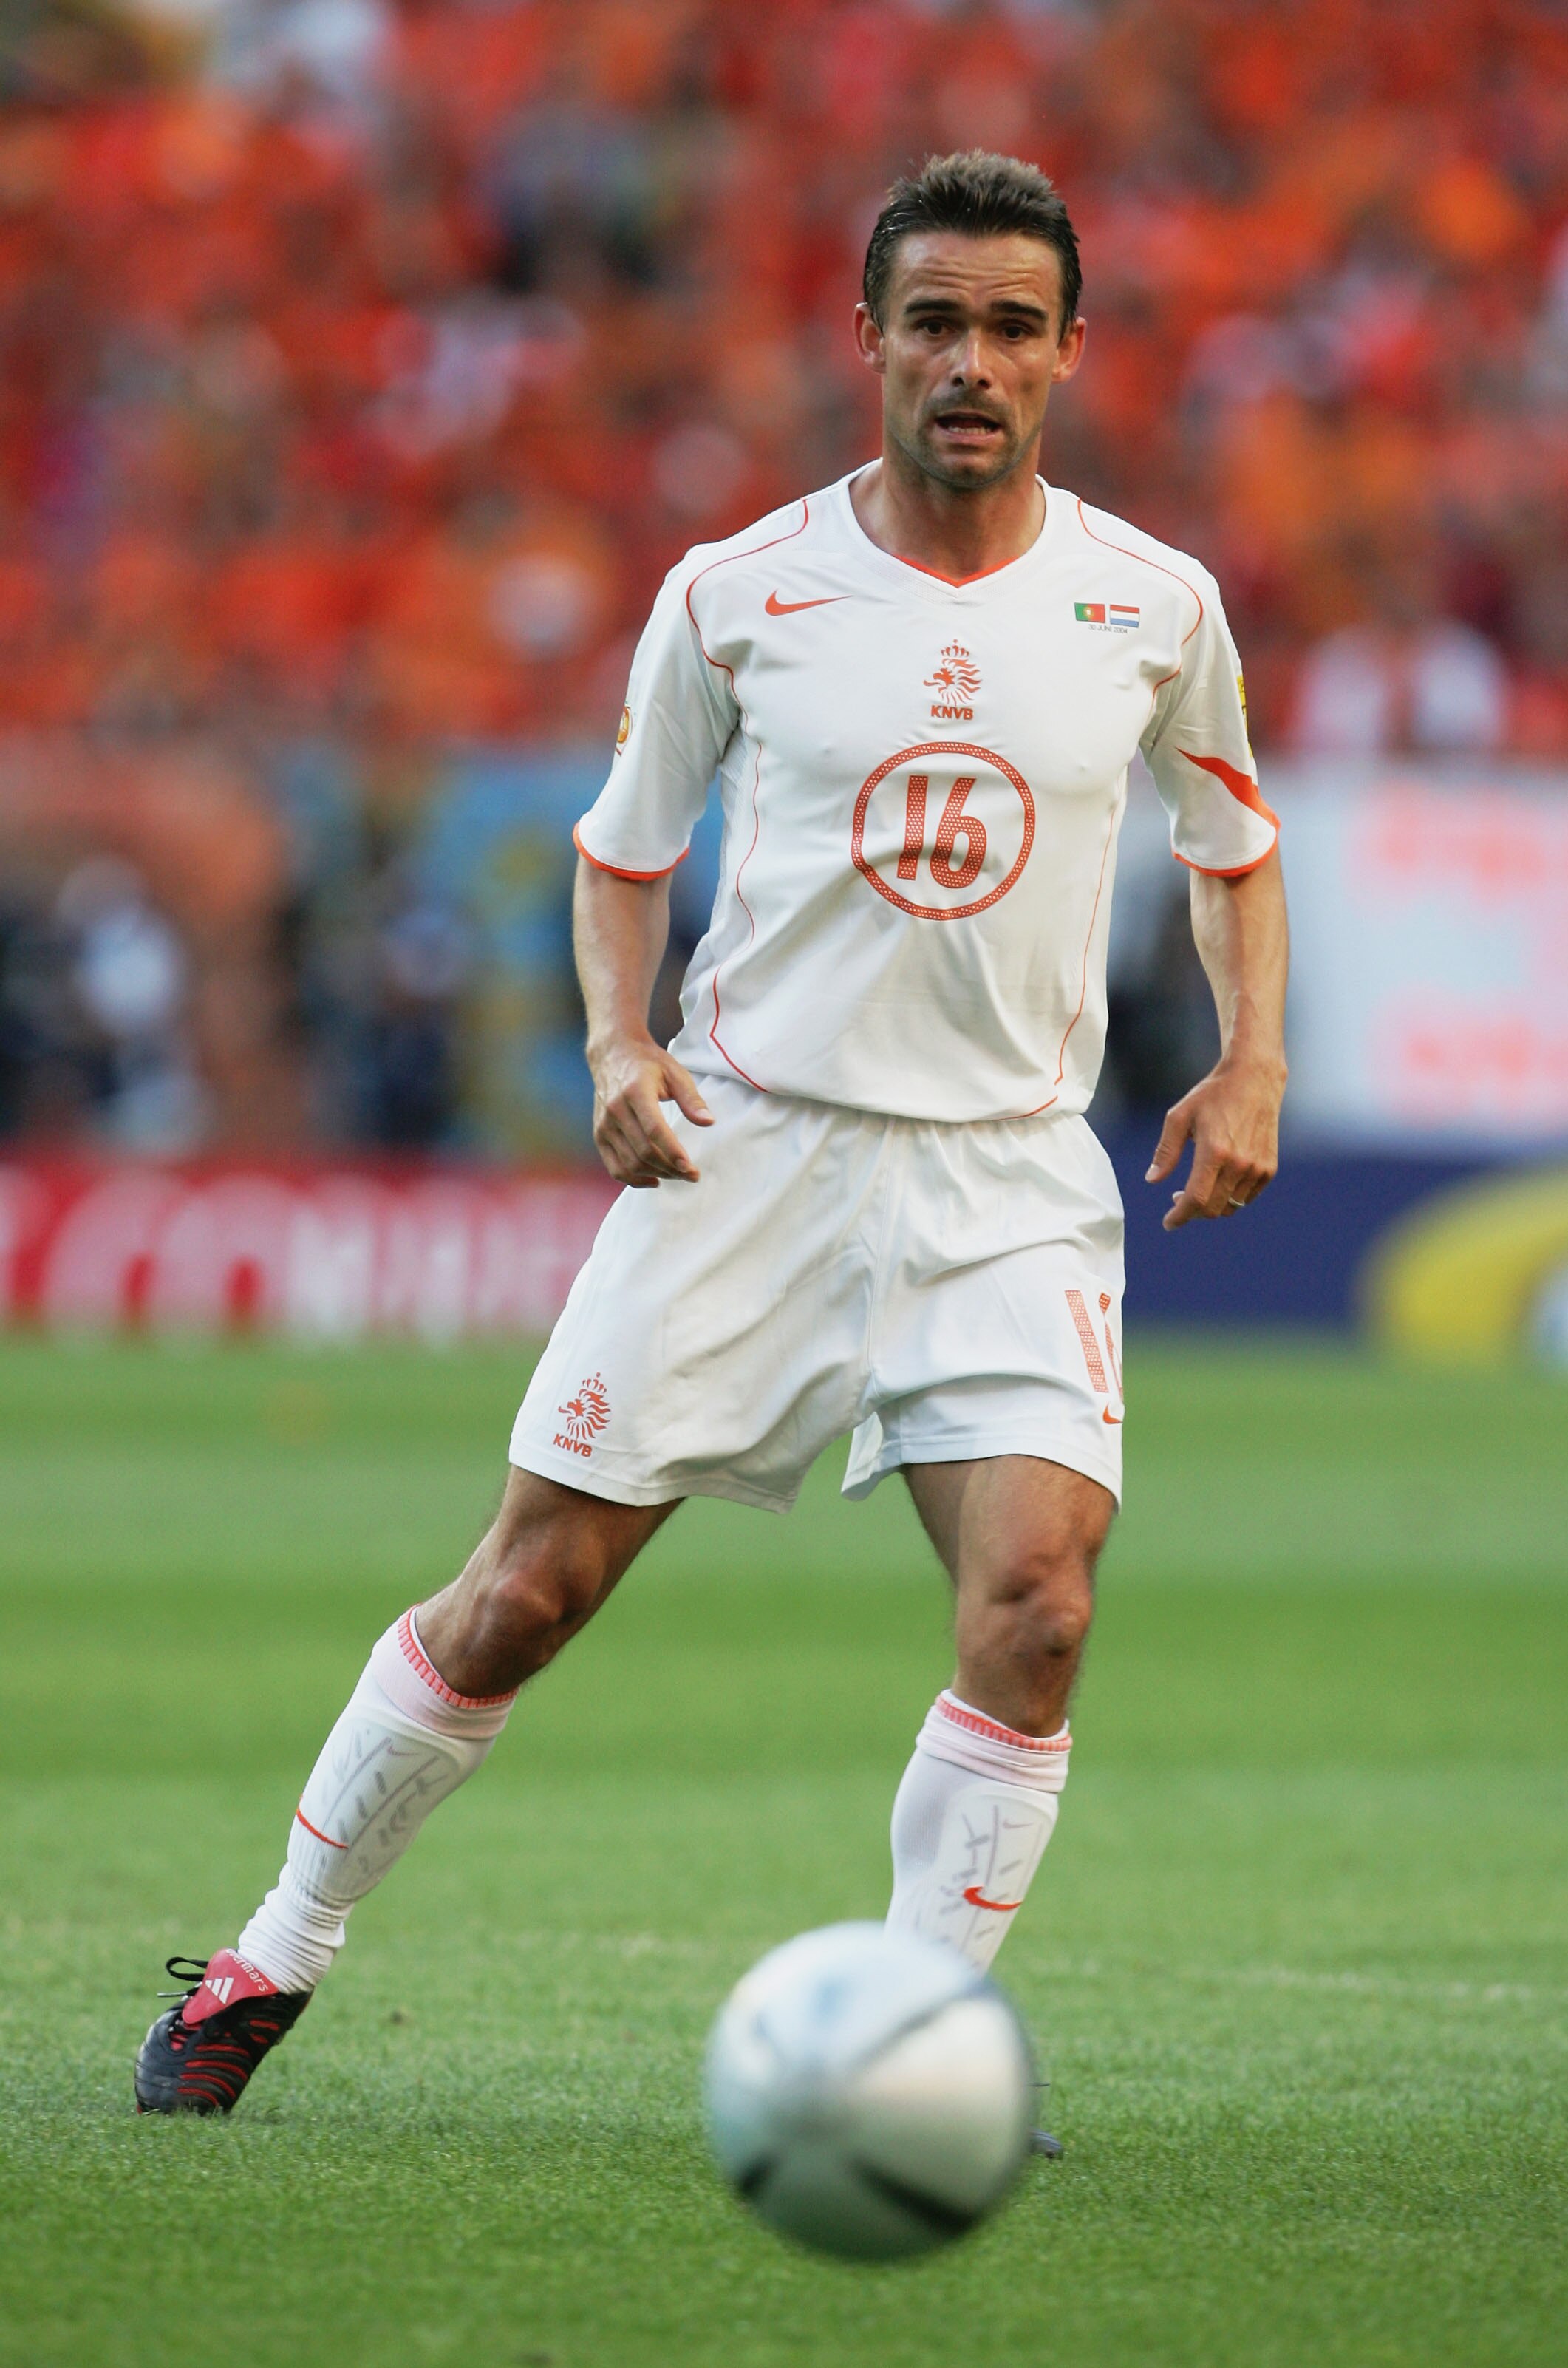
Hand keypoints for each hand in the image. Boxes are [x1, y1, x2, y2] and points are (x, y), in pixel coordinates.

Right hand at [588, 1032, 712, 1187]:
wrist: (613, 1054)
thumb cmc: (648, 1063)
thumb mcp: (675, 1073)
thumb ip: (692, 1099)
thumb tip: (708, 1122)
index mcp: (635, 1091)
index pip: (655, 1131)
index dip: (673, 1153)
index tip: (691, 1169)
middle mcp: (615, 1109)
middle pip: (643, 1151)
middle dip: (670, 1169)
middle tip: (691, 1175)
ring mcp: (604, 1124)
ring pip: (630, 1163)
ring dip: (656, 1175)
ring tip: (677, 1175)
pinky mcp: (599, 1134)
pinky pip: (614, 1167)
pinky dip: (633, 1180)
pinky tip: (654, 1180)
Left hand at [1146, 1054, 1283, 1231]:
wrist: (1254, 1078)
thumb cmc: (1212, 1095)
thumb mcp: (1179, 1117)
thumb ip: (1166, 1151)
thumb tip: (1152, 1180)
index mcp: (1214, 1151)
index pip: (1196, 1199)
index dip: (1180, 1216)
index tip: (1169, 1222)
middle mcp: (1239, 1163)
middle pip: (1213, 1209)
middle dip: (1192, 1211)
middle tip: (1177, 1198)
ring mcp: (1257, 1167)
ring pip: (1230, 1206)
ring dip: (1211, 1206)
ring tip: (1198, 1189)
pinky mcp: (1269, 1167)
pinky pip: (1246, 1197)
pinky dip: (1230, 1198)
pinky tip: (1219, 1182)